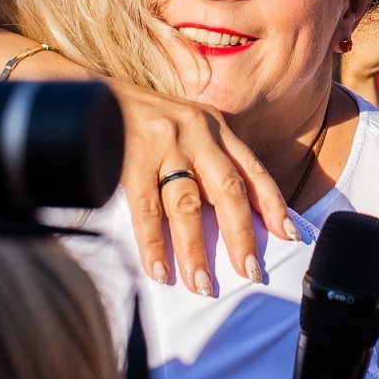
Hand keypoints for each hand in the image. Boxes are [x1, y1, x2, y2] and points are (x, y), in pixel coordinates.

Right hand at [104, 80, 291, 297]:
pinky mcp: (132, 157)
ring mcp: (164, 143)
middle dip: (241, 236)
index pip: (252, 168)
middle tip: (250, 272)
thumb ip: (205, 159)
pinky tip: (159, 270)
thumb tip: (222, 218)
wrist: (92, 94)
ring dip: (195, 250)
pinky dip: (153, 244)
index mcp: (214, 125)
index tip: (286, 236)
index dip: (272, 203)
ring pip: (187, 205)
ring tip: (201, 283)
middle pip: (228, 190)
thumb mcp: (184, 127)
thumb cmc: (141, 120)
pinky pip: (146, 209)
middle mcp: (196, 131)